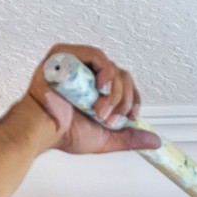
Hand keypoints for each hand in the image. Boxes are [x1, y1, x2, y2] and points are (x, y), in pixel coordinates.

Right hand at [24, 43, 161, 155]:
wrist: (41, 130)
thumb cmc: (63, 133)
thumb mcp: (105, 138)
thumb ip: (129, 137)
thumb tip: (154, 141)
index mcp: (96, 89)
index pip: (125, 84)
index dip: (133, 99)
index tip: (130, 117)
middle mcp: (88, 74)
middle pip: (122, 76)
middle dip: (123, 100)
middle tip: (110, 118)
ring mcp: (77, 63)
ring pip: (112, 67)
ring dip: (114, 91)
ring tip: (100, 110)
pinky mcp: (65, 55)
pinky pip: (95, 55)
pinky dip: (105, 72)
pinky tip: (100, 89)